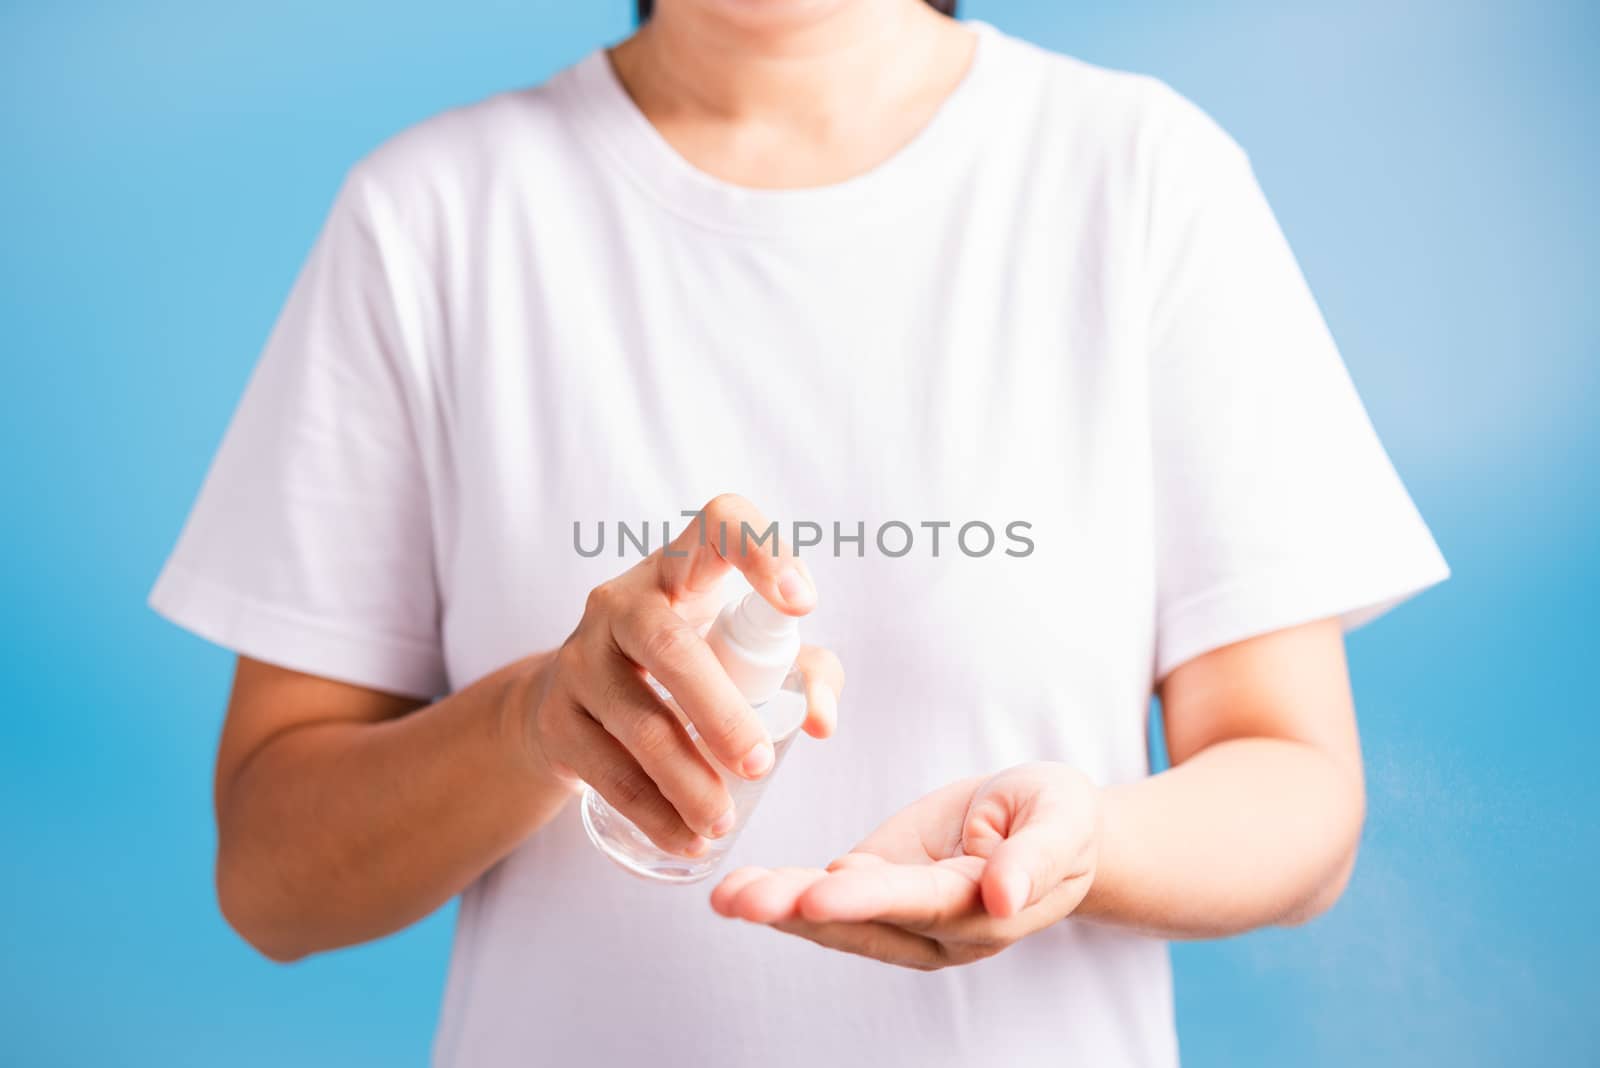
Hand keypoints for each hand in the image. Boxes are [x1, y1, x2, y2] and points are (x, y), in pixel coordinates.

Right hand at [519, 494, 844, 857]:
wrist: (571, 708)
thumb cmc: (686, 670)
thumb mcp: (746, 658)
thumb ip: (805, 676)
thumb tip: (820, 723)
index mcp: (681, 570)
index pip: (718, 523)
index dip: (761, 551)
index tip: (802, 604)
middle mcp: (622, 602)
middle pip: (669, 645)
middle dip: (721, 711)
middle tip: (761, 763)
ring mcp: (580, 658)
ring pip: (638, 720)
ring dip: (687, 780)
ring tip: (724, 821)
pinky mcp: (556, 717)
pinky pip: (607, 770)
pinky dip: (652, 812)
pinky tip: (687, 840)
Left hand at [710, 763, 1098, 968]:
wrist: (1047, 824)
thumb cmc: (1059, 817)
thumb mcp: (1062, 819)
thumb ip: (1035, 857)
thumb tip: (1003, 895)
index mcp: (986, 906)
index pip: (921, 903)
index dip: (867, 900)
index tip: (818, 894)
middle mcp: (938, 927)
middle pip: (865, 921)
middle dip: (800, 910)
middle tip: (744, 902)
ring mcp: (903, 915)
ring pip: (836, 918)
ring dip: (777, 906)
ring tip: (725, 897)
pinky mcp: (877, 888)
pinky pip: (825, 895)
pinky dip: (781, 893)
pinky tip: (738, 889)